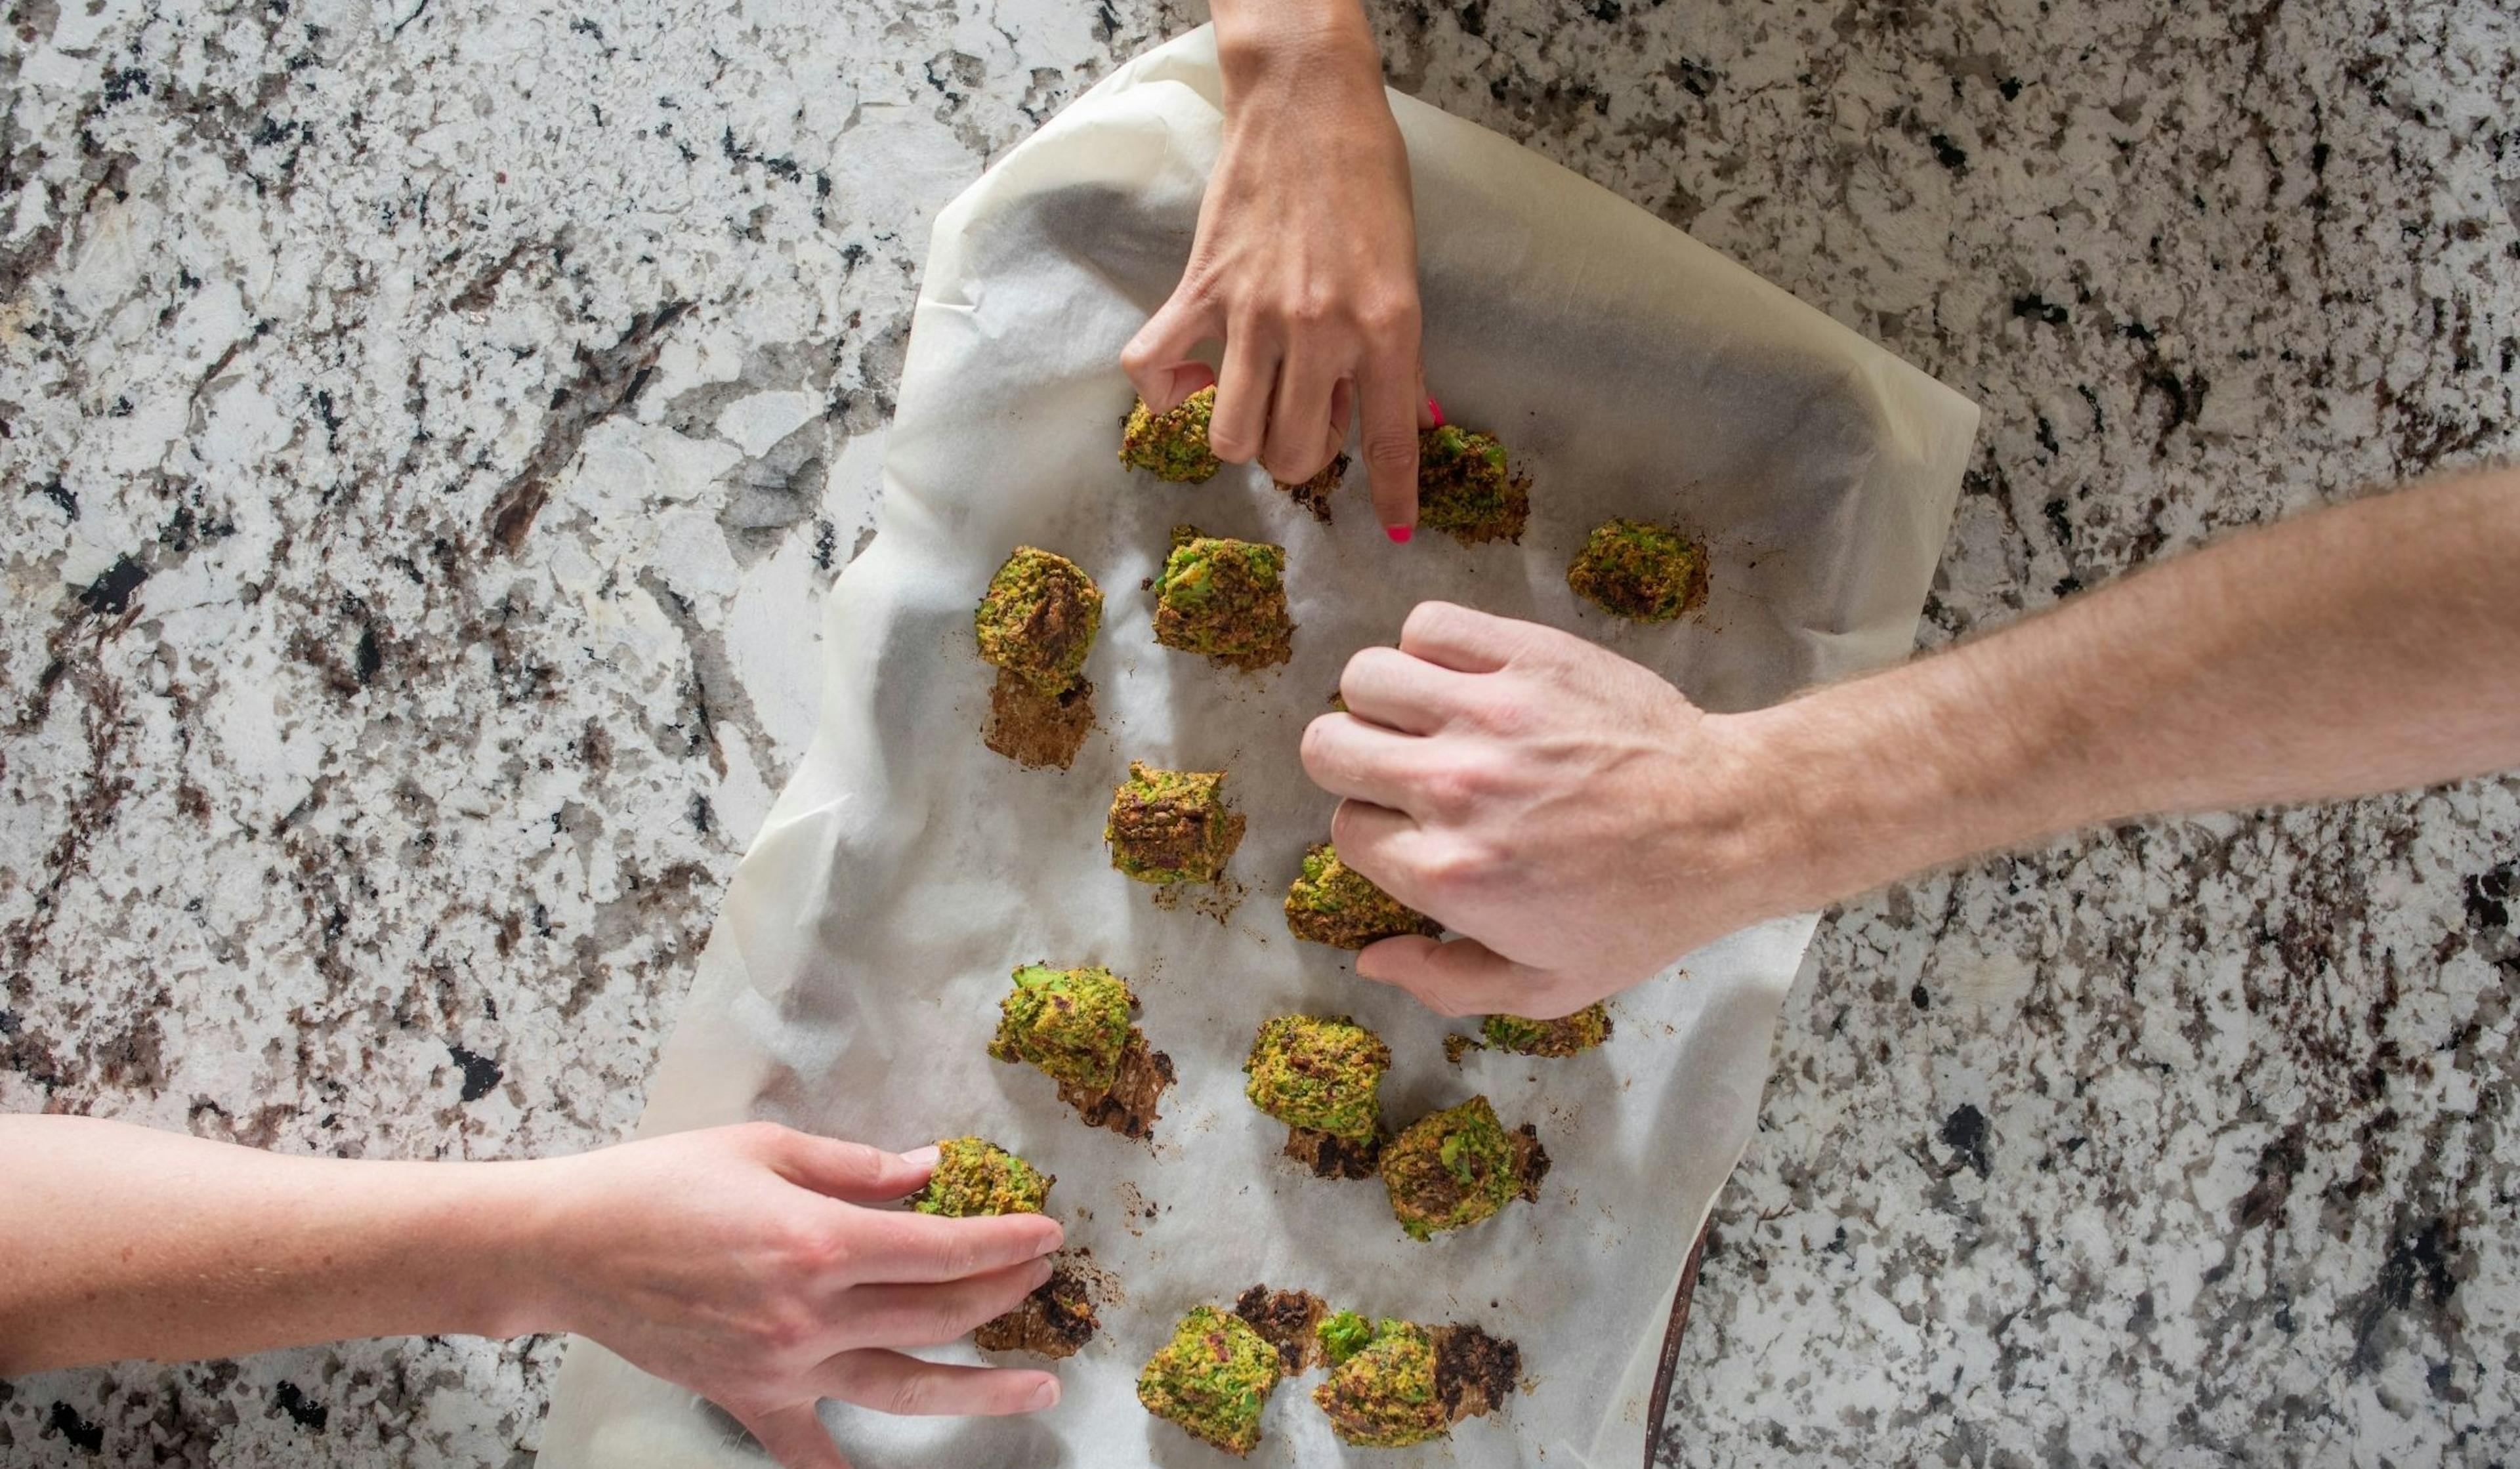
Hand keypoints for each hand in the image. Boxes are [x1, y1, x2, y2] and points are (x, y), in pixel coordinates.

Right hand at [532, 1122, 1064, 1468]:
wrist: (569, 1246)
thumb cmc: (662, 1184)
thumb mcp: (767, 1148)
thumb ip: (857, 1166)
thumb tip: (930, 1172)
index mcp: (819, 1241)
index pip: (942, 1250)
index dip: (1005, 1243)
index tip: (1047, 1234)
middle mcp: (810, 1313)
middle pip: (937, 1314)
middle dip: (1002, 1294)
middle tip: (1042, 1280)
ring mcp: (782, 1366)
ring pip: (904, 1385)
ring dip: (978, 1389)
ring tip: (1036, 1386)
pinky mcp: (749, 1398)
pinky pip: (808, 1454)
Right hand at [1122, 0, 1430, 533]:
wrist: (1307, 102)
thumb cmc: (1366, 178)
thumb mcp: (1406, 271)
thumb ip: (1400, 353)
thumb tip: (1411, 418)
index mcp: (1386, 326)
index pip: (1390, 439)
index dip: (1391, 494)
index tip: (1393, 528)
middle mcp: (1320, 330)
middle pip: (1294, 455)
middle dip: (1302, 456)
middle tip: (1308, 414)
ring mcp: (1253, 313)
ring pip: (1231, 437)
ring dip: (1241, 435)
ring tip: (1253, 398)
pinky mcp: (1199, 289)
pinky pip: (1154, 370)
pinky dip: (1162, 393)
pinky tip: (1186, 379)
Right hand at [1301, 603, 1812, 1016]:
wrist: (1728, 823)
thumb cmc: (1642, 909)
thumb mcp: (1549, 985)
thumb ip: (1445, 982)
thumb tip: (1370, 958)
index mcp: (1450, 874)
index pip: (1345, 830)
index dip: (1374, 831)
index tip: (1414, 830)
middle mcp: (1454, 788)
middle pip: (1328, 746)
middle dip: (1355, 763)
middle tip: (1403, 771)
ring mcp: (1489, 713)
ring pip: (1365, 677)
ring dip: (1384, 700)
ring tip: (1427, 718)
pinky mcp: (1527, 656)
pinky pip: (1428, 625)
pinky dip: (1431, 646)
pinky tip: (1464, 678)